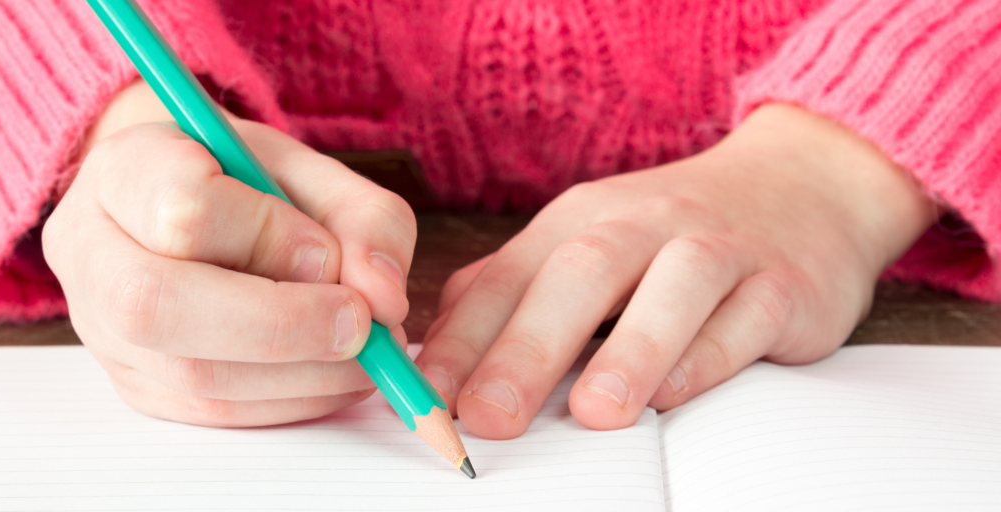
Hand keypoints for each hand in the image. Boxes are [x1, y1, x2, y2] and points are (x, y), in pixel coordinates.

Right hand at [43, 80, 416, 426]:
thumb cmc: (246, 180)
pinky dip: (291, 400)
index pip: (183, 210)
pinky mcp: (135, 384)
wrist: (182, 202)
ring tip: (364, 351)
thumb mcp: (313, 171)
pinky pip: (212, 412)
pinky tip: (332, 373)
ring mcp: (102, 328)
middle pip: (157, 304)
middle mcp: (91, 250)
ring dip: (301, 373)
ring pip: (188, 373)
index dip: (269, 238)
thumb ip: (363, 218)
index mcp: (125, 169)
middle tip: (361, 324)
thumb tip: (384, 297)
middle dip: (281, 324)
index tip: (329, 253)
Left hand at [415, 104, 935, 438]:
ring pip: (672, 287)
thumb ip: (516, 293)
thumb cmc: (670, 234)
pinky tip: (676, 395)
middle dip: (527, 348)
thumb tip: (439, 354)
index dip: (462, 339)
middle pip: (578, 275)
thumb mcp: (585, 244)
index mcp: (580, 221)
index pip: (508, 277)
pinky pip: (747, 316)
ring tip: (593, 413)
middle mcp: (642, 225)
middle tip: (488, 416)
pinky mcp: (782, 282)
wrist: (799, 185)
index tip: (425, 397)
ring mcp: (717, 247)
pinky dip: (710, 356)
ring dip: (630, 351)